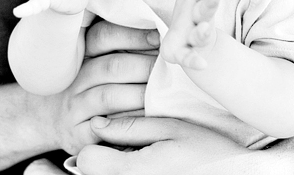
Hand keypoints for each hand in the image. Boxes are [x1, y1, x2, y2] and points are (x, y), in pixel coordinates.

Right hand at [34, 19, 159, 154]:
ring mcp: (74, 106)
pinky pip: (106, 127)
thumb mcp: (92, 62)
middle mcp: (75, 78)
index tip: (157, 37)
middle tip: (169, 67)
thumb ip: (117, 48)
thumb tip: (159, 33)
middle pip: (110, 66)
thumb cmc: (83, 87)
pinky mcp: (77, 133)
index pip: (102, 36)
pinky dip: (129, 122)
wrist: (47, 119)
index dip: (131, 35)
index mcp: (81, 54)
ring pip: (109, 95)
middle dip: (144, 65)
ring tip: (164, 93)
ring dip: (140, 93)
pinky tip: (148, 120)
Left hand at [76, 116, 293, 174]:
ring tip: (135, 162)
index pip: (85, 160)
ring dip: (112, 171)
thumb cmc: (208, 152)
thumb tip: (97, 123)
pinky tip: (144, 172)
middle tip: (119, 153)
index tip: (109, 141)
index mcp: (136, 170)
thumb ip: (131, 127)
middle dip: (100, 161)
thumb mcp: (171, 129)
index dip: (93, 147)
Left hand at [160, 0, 219, 69]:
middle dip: (210, 3)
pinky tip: (202, 65)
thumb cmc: (191, 16)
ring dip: (204, 32)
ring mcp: (193, 38)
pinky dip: (195, 61)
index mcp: (199, 4)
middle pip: (205, 11)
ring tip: (206, 28)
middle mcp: (199, 21)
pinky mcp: (183, 54)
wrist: (190, 46)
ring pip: (200, 34)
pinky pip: (189, 57)